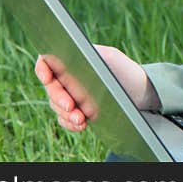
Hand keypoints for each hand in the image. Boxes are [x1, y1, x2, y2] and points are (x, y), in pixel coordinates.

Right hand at [34, 44, 157, 132]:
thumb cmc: (125, 70)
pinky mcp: (76, 112)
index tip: (48, 78)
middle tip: (71, 106)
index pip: (47, 61)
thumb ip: (91, 55)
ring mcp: (70, 96)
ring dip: (66, 114)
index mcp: (72, 59)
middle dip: (59, 98)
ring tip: (81, 119)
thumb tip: (72, 58)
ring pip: (56, 106)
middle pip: (51, 87)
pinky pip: (65, 120)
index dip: (42, 69)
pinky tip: (81, 125)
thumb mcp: (111, 58)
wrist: (139, 93)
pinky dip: (71, 124)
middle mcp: (67, 78)